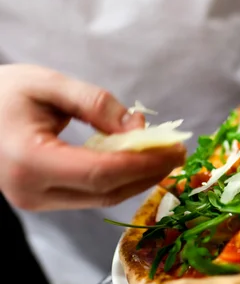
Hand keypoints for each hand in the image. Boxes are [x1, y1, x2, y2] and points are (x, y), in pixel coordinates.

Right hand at [0, 65, 185, 210]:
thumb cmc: (1, 92)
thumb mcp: (48, 84)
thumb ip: (95, 104)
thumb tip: (137, 126)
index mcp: (31, 161)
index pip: (102, 173)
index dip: (143, 163)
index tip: (174, 148)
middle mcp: (31, 191)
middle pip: (105, 192)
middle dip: (148, 173)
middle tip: (177, 151)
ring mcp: (34, 199)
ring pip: (99, 198)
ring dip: (135, 178)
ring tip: (163, 154)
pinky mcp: (39, 197)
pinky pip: (87, 193)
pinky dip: (116, 178)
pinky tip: (134, 159)